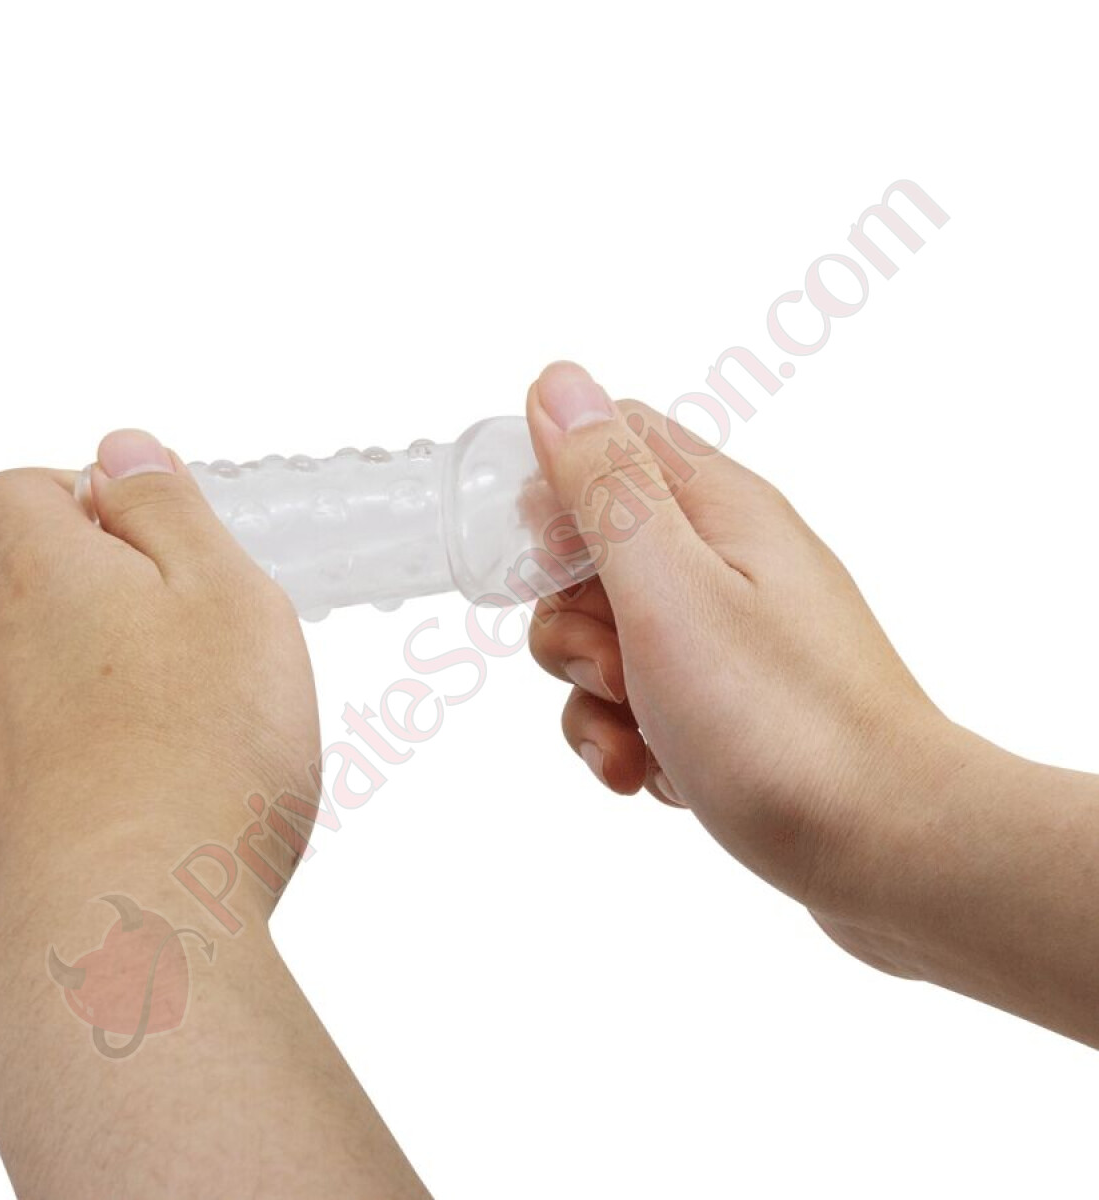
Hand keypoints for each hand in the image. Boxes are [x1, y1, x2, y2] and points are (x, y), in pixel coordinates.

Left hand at [0, 429, 317, 971]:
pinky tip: (127, 808)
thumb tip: (123, 451)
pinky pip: (4, 771)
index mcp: (44, 581)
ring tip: (165, 740)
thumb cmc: (203, 761)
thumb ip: (169, 512)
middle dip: (79, 595)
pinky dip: (57, 769)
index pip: (18, 492)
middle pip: (7, 588)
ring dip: (71, 686)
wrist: (128, 938)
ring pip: (4, 682)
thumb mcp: (229, 599)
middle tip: (175, 646)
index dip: (81, 499)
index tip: (149, 539)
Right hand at [525, 362, 961, 930]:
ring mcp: (731, 639)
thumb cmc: (779, 721)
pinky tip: (655, 776)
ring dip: (593, 698)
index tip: (541, 566)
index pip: (611, 440)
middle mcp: (728, 564)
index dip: (553, 493)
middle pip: (595, 555)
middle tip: (614, 669)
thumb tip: (559, 383)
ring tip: (639, 743)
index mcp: (719, 510)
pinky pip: (643, 704)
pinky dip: (629, 741)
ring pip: (609, 641)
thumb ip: (606, 488)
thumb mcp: (669, 591)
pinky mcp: (730, 706)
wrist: (893, 852)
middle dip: (569, 622)